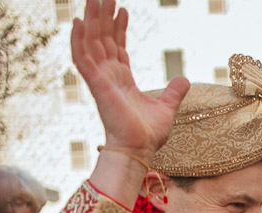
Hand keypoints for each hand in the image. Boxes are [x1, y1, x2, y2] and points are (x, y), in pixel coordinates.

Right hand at [72, 1, 186, 160]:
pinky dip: (78, 39)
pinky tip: (78, 21)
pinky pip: (82, 58)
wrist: (139, 149)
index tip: (123, 9)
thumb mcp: (166, 108)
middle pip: (102, 38)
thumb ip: (173, 92)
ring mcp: (100, 79)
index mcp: (122, 79)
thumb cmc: (148, 134)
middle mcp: (108, 76)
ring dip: (91, 20)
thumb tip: (183, 79)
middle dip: (103, 16)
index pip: (117, 46)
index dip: (119, 27)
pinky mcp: (96, 84)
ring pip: (91, 42)